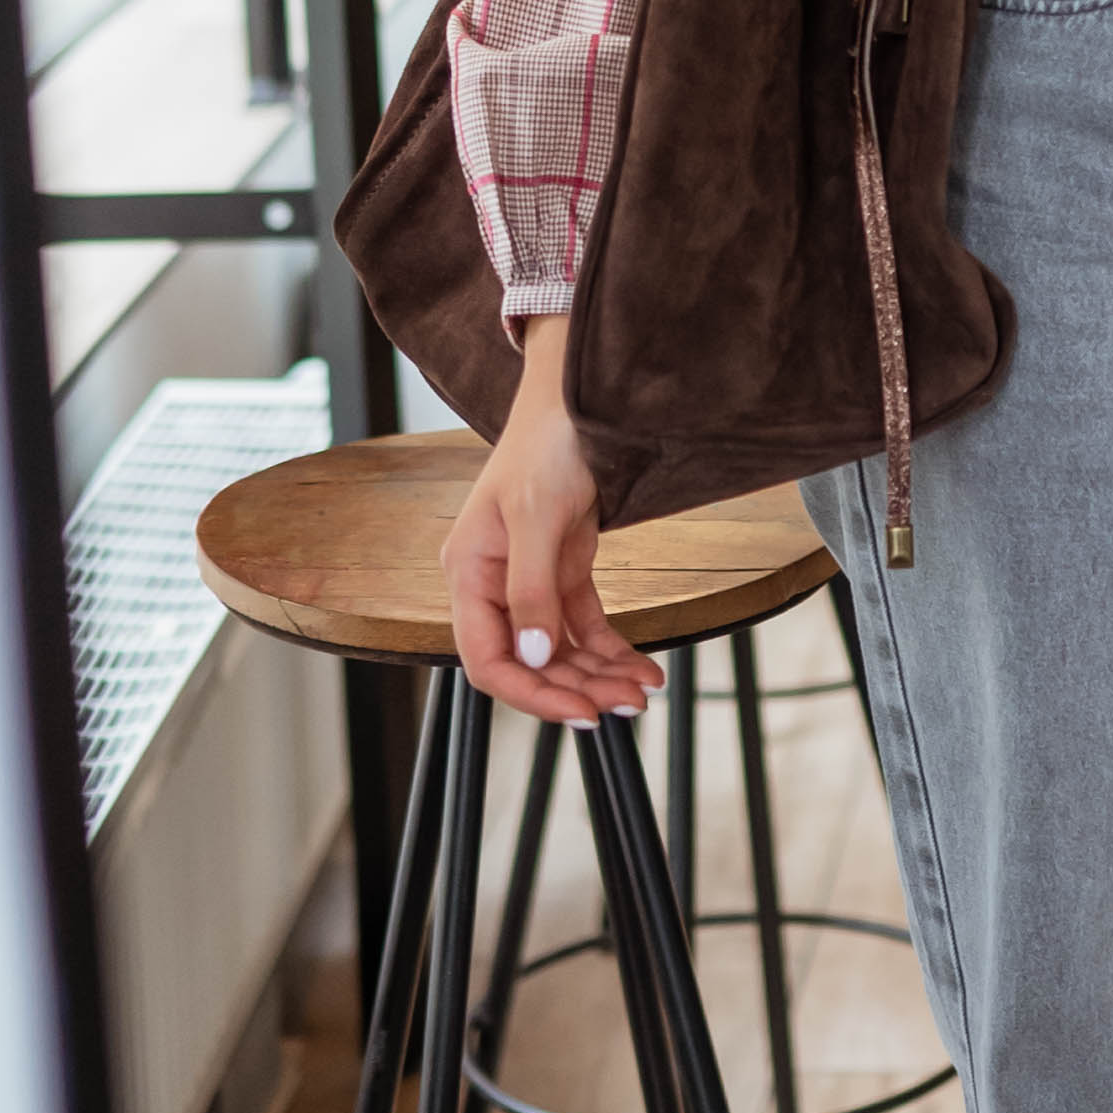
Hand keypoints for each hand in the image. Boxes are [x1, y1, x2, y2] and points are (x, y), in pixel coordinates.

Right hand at [441, 316, 664, 724]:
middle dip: (577, 688)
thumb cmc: (546, 444)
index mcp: (469, 573)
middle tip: (626, 708)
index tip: (578, 712)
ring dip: (600, 675)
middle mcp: (495, 584)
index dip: (530, 692)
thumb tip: (535, 655)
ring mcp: (530, 580)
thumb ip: (532, 590)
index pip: (487, 659)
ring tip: (643, 692)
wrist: (579, 400)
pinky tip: (641, 667)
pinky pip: (585, 625)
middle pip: (530, 661)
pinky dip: (612, 649)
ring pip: (561, 649)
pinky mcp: (564, 571)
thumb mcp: (537, 516)